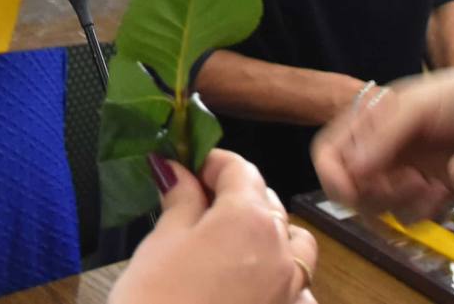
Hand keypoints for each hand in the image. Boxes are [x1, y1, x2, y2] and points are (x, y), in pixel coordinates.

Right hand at [110, 149, 316, 303]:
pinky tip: (253, 289)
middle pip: (268, 204)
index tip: (188, 167)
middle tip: (196, 202)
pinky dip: (282, 282)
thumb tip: (180, 172)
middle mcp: (280, 251)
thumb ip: (180, 199)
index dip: (211, 162)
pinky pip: (298, 292)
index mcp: (248, 218)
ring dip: (270, 235)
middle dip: (237, 196)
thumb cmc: (155, 301)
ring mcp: (290, 292)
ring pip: (295, 246)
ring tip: (232, 244)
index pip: (240, 169)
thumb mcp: (161, 242)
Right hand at [311, 66, 453, 220]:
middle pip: (352, 192)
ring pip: (380, 211)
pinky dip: (426, 212)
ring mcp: (399, 175)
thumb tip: (353, 169)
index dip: (333, 178)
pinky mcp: (423, 193)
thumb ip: (384, 134)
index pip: (328, 157)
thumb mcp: (418, 107)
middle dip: (379, 196)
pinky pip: (410, 217)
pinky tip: (446, 192)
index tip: (354, 193)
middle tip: (412, 182)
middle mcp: (375, 153)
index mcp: (364, 127)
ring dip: (405, 206)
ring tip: (433, 186)